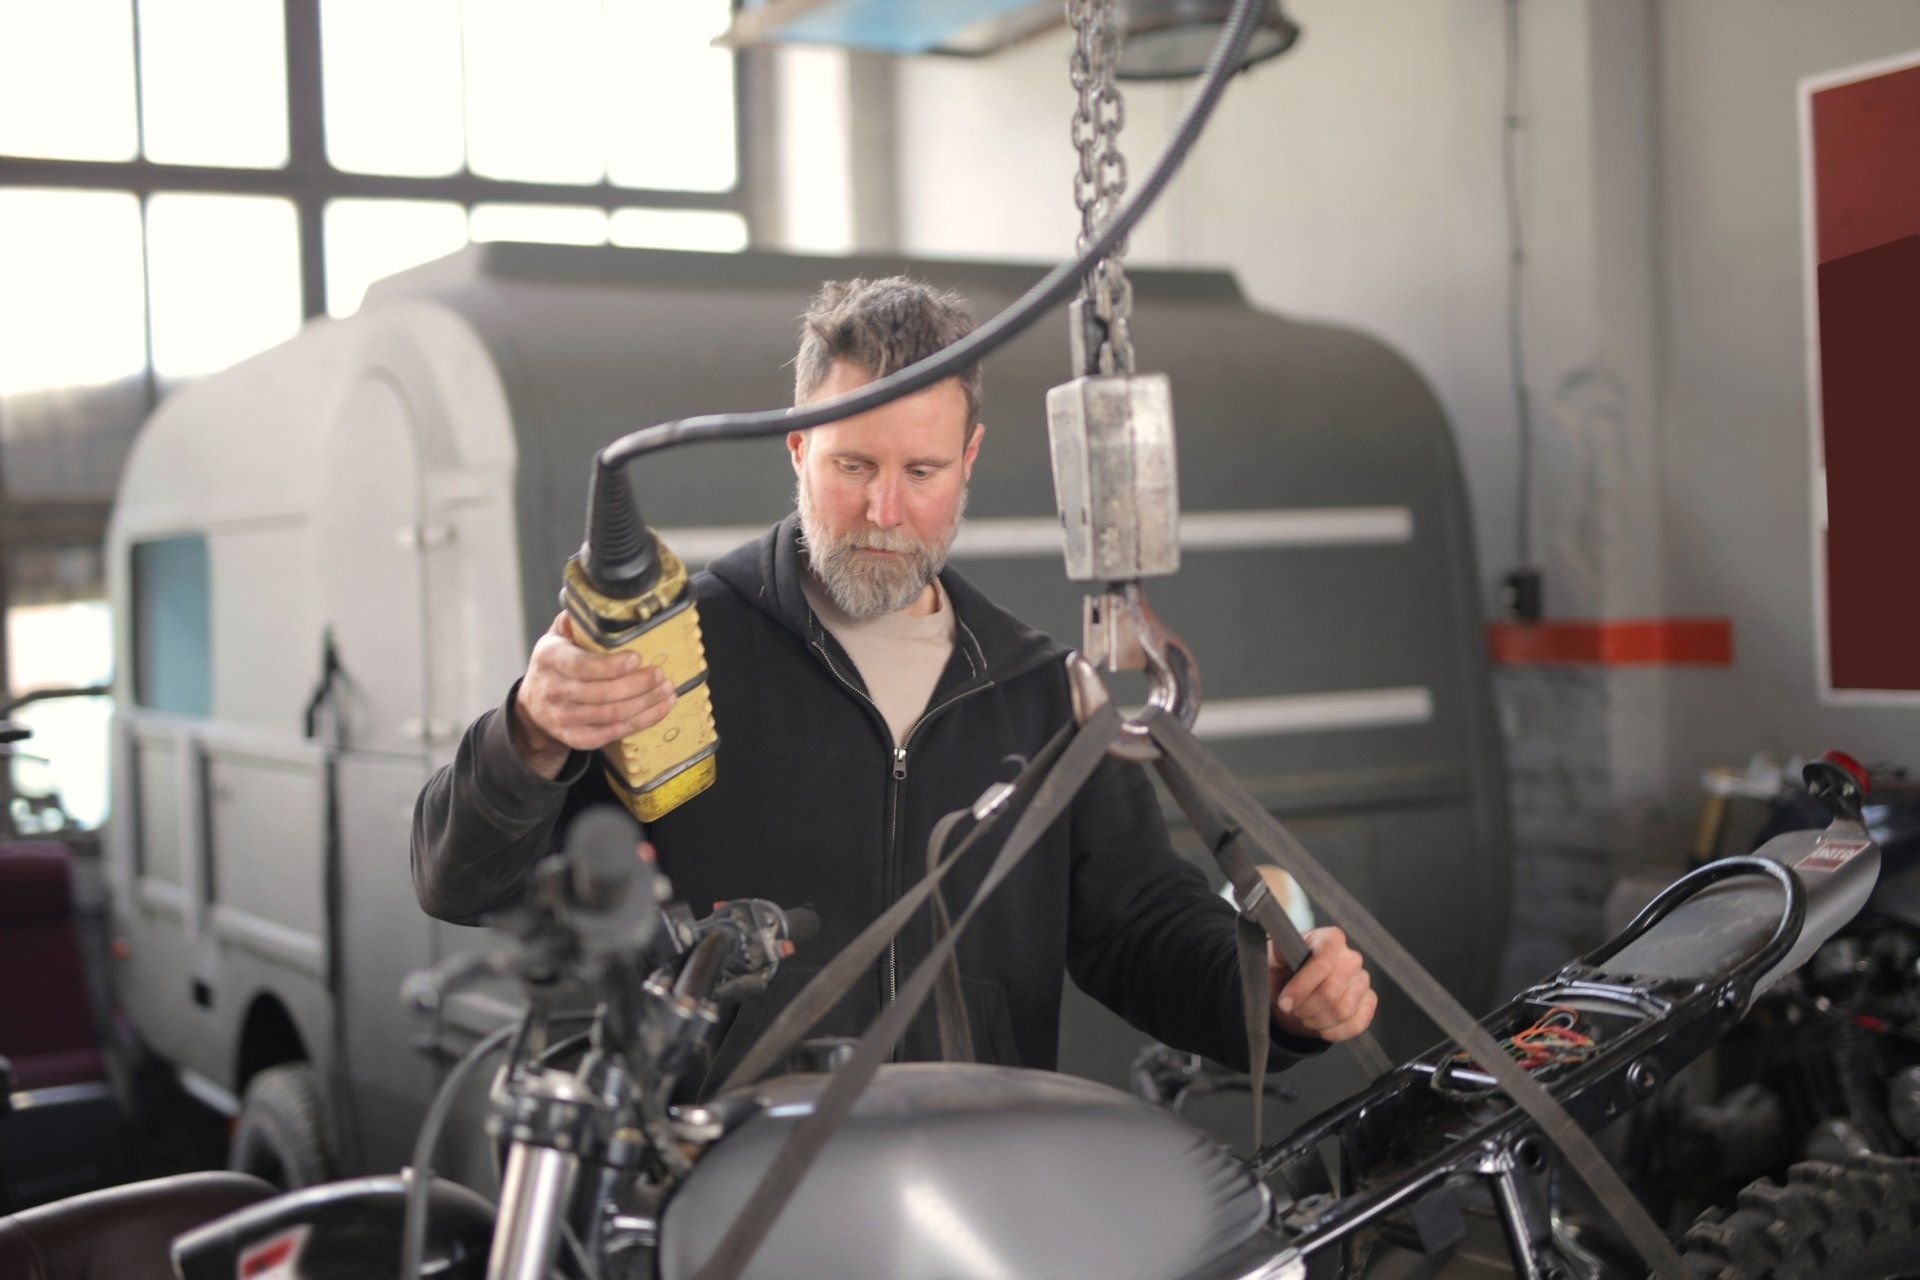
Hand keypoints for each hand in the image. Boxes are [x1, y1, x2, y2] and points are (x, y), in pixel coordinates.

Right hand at [510, 612, 677, 778]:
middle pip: (602, 693)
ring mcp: (563, 718)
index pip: (580, 665)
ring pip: (612, 715)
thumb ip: (577, 621)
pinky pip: (614, 733)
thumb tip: (606, 604)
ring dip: (646, 703)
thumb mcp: (556, 637)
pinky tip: (660, 709)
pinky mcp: (576, 739)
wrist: (533, 707)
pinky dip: (642, 722)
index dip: (610, 666)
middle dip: (638, 685)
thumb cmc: (555, 665)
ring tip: (667, 690)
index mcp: (549, 658)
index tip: (637, 658)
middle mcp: (553, 690)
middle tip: (661, 675)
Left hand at [1269, 927, 1375, 1042]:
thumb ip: (1277, 952)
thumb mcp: (1274, 958)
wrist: (1297, 989)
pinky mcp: (1369, 1001)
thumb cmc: (1285, 970)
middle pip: (1332, 991)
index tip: (1285, 1002)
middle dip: (1307, 1007)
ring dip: (1318, 1020)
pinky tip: (1321, 1028)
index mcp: (1330, 939)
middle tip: (1293, 1010)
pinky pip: (1357, 1023)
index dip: (1302, 987)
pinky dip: (1335, 1032)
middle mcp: (1351, 957)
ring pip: (1343, 1010)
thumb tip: (1281, 952)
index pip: (1323, 963)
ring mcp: (1362, 980)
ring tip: (1305, 1016)